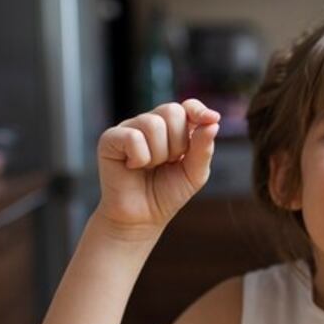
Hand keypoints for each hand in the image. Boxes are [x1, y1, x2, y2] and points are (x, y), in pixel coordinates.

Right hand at [95, 100, 219, 235]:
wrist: (141, 218)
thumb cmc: (167, 193)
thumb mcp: (194, 173)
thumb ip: (204, 148)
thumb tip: (213, 122)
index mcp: (172, 128)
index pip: (187, 106)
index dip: (199, 110)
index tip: (212, 119)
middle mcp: (150, 123)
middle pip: (172, 112)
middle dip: (178, 143)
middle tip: (169, 162)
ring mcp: (129, 128)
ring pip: (153, 124)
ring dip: (159, 154)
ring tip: (150, 167)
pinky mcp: (110, 139)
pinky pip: (133, 137)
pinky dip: (140, 157)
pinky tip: (133, 167)